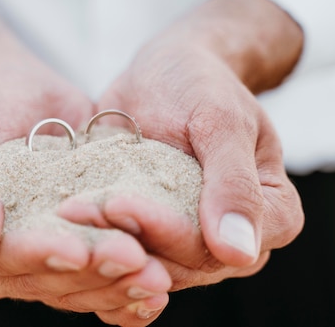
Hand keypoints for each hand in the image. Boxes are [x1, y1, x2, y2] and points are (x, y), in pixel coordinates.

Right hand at [0, 9, 171, 325]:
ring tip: (157, 276)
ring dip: (117, 287)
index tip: (76, 250)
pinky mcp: (69, 248)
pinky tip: (157, 292)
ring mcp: (32, 258)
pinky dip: (126, 292)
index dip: (37, 257)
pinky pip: (95, 281)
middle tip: (135, 260)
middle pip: (42, 281)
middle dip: (91, 274)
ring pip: (75, 288)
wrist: (14, 87)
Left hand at [60, 0, 304, 291]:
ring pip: (147, 261)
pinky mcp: (153, 233)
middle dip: (125, 240)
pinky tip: (63, 222)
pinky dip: (94, 239)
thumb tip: (238, 252)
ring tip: (64, 212)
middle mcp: (232, 240)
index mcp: (271, 217)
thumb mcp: (220, 119)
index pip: (217, 247)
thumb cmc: (201, 83)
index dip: (168, 233)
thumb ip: (233, 182)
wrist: (169, 70)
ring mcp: (191, 240)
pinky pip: (125, 248)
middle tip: (75, 210)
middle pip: (180, 264)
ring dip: (102, 243)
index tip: (120, 203)